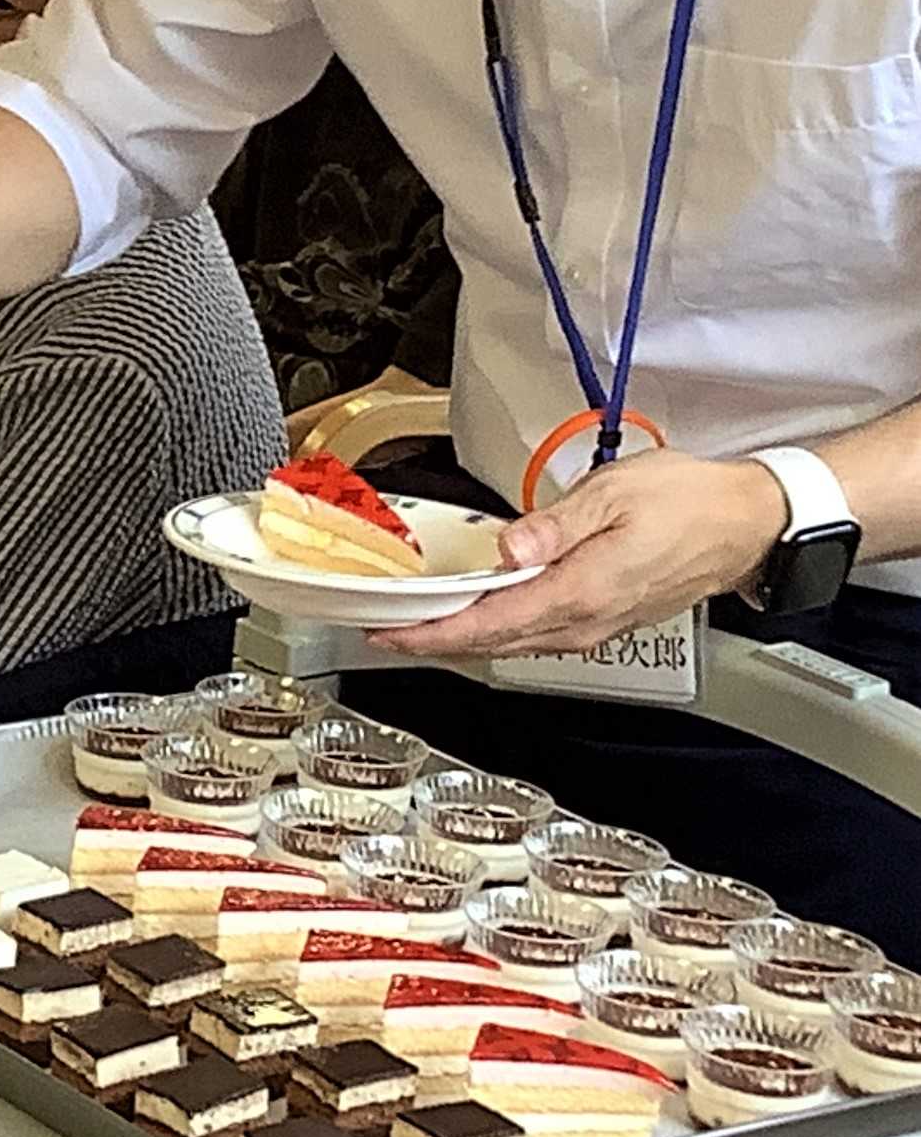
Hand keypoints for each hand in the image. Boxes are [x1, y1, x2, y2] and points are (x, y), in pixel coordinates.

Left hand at [371, 451, 787, 660]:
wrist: (750, 523)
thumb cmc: (692, 502)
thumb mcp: (615, 494)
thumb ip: (554, 525)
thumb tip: (507, 550)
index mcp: (583, 590)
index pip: (491, 623)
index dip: (434, 632)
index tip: (391, 633)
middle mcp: (587, 619)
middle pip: (494, 641)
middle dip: (435, 640)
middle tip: (386, 632)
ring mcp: (598, 624)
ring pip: (515, 642)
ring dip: (465, 637)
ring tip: (420, 626)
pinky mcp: (606, 618)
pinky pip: (538, 634)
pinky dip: (499, 630)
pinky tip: (481, 616)